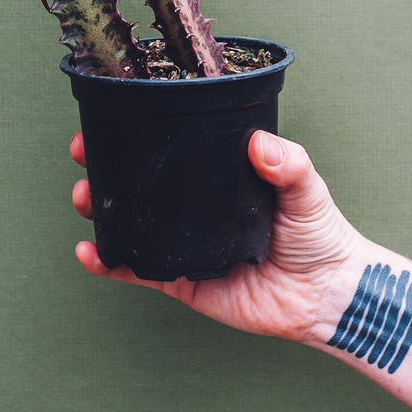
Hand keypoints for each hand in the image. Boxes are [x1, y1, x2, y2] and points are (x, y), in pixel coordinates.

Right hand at [71, 130, 362, 342]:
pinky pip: (139, 270)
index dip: (142, 134)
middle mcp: (197, 207)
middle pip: (141, 183)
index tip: (114, 114)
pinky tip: (89, 252)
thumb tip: (260, 143)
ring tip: (83, 196)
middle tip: (84, 151)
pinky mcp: (183, 281)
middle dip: (105, 166)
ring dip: (100, 209)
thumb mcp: (306, 189)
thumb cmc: (320, 236)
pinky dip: (110, 263)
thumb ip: (289, 163)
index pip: (175, 150)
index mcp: (220, 178)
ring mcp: (186, 244)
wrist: (328, 296)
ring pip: (132, 224)